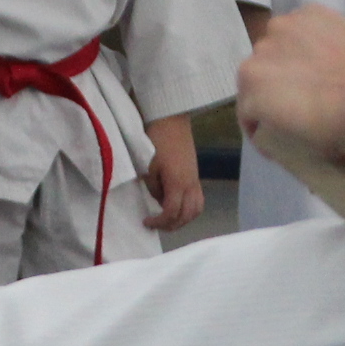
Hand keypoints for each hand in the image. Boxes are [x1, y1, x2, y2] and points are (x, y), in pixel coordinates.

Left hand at [141, 114, 205, 231]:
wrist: (170, 121)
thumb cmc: (155, 142)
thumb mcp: (148, 167)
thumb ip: (153, 188)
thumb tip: (159, 200)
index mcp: (177, 183)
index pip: (171, 213)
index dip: (159, 222)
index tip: (146, 222)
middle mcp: (190, 185)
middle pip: (187, 215)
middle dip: (172, 225)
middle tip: (156, 225)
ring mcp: (195, 180)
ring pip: (196, 209)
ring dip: (183, 219)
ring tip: (168, 219)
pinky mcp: (196, 175)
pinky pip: (198, 199)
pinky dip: (189, 209)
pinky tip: (177, 207)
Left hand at [236, 7, 344, 174]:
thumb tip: (342, 52)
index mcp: (307, 16)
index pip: (292, 40)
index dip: (301, 65)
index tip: (315, 84)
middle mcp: (279, 29)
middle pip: (273, 60)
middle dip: (284, 81)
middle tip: (305, 107)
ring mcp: (261, 59)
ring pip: (257, 87)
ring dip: (270, 105)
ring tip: (290, 130)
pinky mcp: (251, 92)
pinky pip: (250, 117)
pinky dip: (261, 132)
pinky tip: (277, 149)